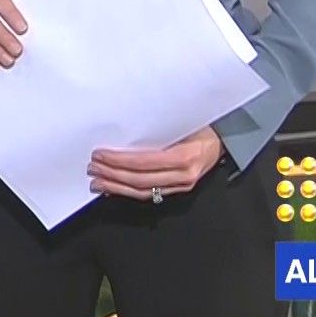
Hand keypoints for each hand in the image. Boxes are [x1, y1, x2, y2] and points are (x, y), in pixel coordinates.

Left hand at [89, 127, 225, 201]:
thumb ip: (157, 131)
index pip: (145, 162)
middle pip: (140, 180)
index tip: (100, 154)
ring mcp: (182, 185)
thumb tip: (124, 133)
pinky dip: (129, 192)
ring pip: (143, 191)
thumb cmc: (201, 126)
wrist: (223, 141)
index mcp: (185, 156)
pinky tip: (114, 189)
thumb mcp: (182, 122)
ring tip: (97, 181)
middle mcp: (184, 174)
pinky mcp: (179, 190)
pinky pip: (150, 194)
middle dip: (112, 175)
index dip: (119, 161)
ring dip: (116, 187)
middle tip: (92, 168)